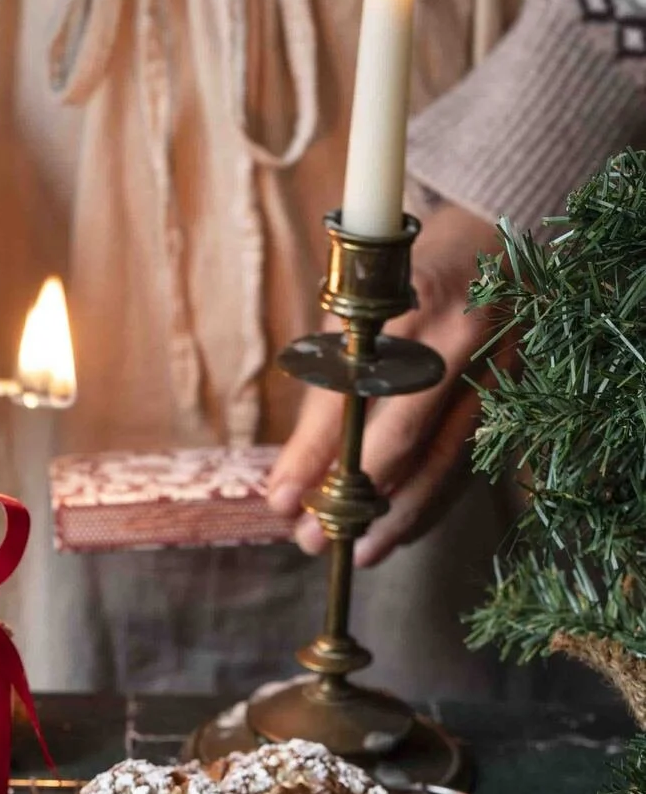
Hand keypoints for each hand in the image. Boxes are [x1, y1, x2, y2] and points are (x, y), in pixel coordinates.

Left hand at [264, 202, 502, 565]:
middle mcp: (458, 335)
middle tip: (310, 540)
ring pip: (443, 463)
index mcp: (407, 300)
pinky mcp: (514, 395)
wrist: (495, 241)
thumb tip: (291, 478)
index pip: (350, 394)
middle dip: (351, 499)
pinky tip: (399, 530)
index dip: (312, 454)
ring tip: (357, 552)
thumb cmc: (406, 280)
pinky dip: (431, 503)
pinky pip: (469, 464)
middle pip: (403, 439)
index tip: (279, 499)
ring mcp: (496, 367)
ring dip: (394, 517)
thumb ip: (327, 389)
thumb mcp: (355, 313)